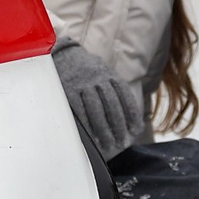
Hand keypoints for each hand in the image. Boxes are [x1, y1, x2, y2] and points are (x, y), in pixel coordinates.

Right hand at [53, 40, 146, 159]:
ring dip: (104, 130)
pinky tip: (91, 137)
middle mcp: (97, 78)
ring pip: (96, 110)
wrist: (62, 53)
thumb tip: (132, 117)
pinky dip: (86, 125)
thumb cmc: (87, 69)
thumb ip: (115, 90)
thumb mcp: (103, 72)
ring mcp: (82, 84)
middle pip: (112, 106)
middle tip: (122, 143)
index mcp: (109, 74)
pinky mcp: (67, 90)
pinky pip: (79, 111)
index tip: (136, 130)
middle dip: (119, 127)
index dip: (132, 115)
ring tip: (109, 145)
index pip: (125, 96)